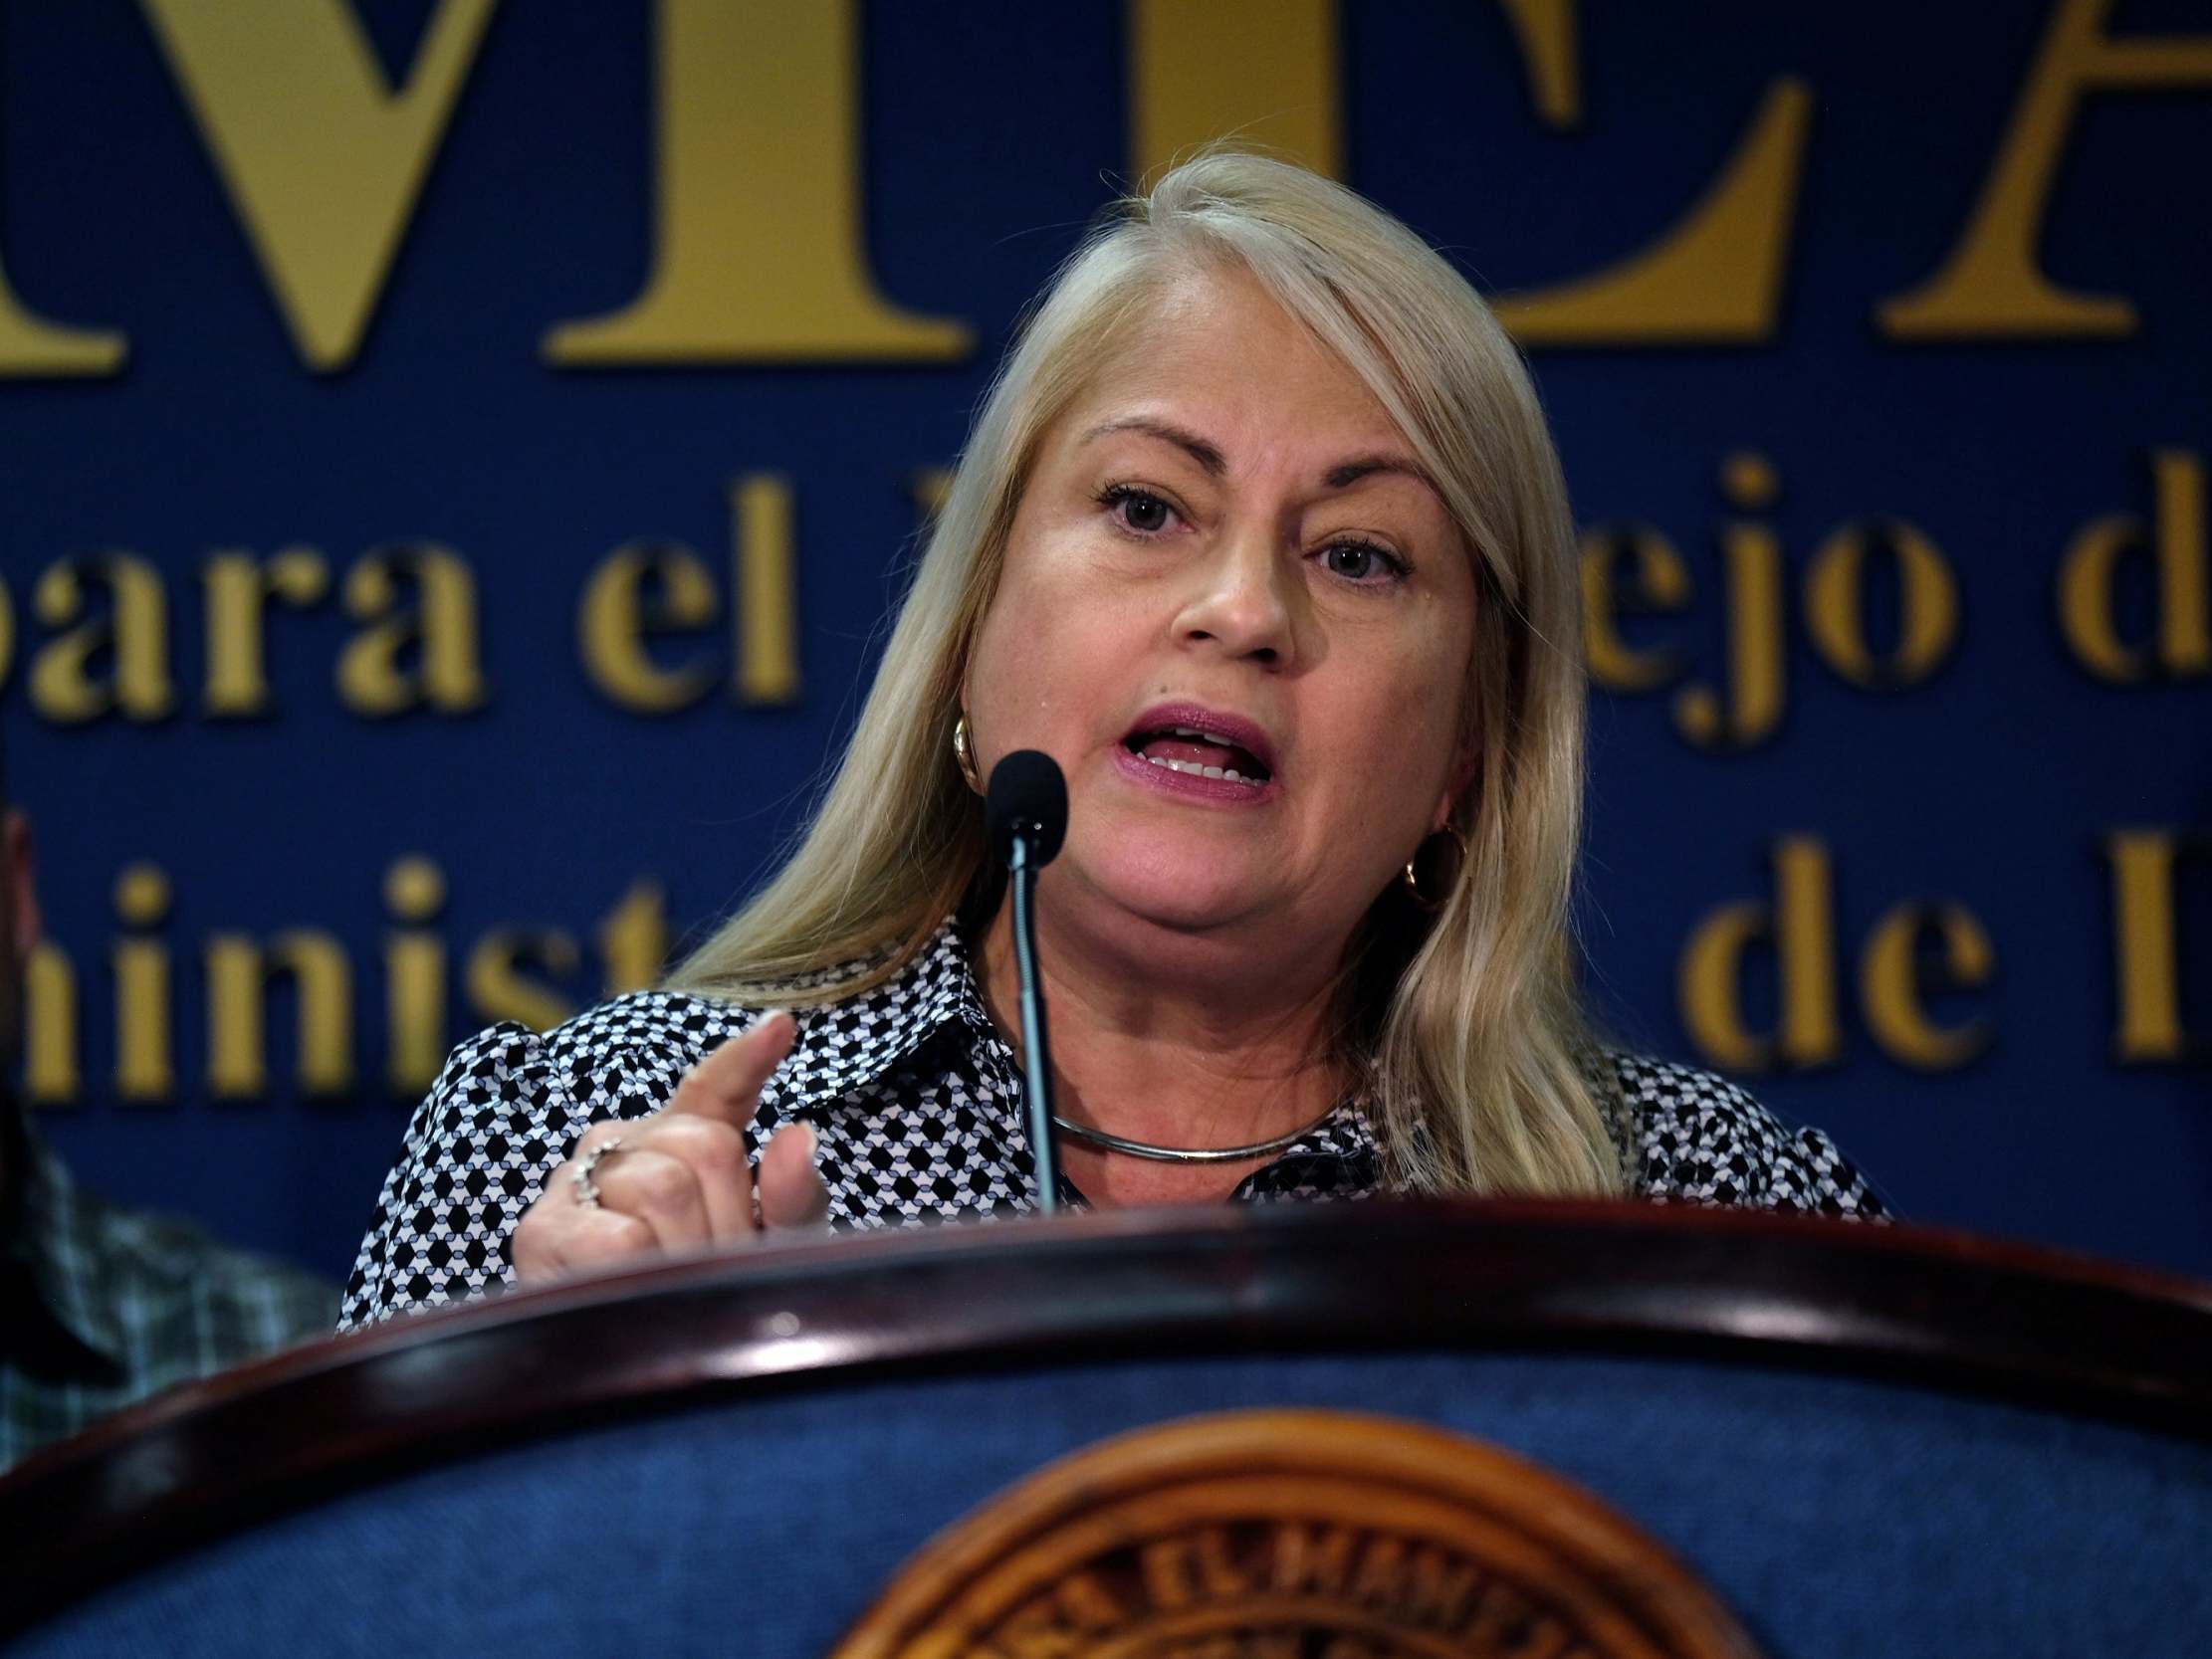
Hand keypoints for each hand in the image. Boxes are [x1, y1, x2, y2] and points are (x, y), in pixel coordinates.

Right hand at [511, 1012, 827, 1283]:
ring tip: (672, 1289)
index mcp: (678, 1141)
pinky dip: (645, 1274)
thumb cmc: (702, 1305)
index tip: (782, 1027)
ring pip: (666, 1188)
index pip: (713, 1088)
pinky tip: (631, 1294)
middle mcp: (620, 1145)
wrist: (626, 1383)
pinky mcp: (540, 1232)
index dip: (746, 1059)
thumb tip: (798, 1134)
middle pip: (706, 1144)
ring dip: (689, 1253)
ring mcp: (573, 1182)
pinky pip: (622, 1239)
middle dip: (729, 1219)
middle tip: (712, 1270)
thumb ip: (789, 1197)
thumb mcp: (766, 1252)